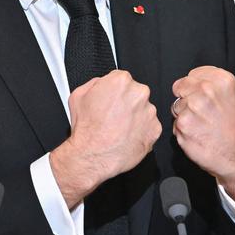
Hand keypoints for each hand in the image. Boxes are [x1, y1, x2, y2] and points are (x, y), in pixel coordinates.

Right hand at [50, 70, 161, 208]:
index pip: (122, 79)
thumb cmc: (86, 129)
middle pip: (135, 92)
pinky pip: (150, 126)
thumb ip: (95, 83)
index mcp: (121, 81)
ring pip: (144, 110)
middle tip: (113, 115)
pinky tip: (126, 136)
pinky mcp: (155, 130)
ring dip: (135, 117)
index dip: (114, 91)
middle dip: (126, 102)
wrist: (93, 156)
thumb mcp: (79, 95)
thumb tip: (102, 84)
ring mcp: (149, 112)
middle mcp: (139, 93)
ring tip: (119, 128)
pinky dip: (141, 131)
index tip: (111, 100)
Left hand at [172, 66, 234, 214]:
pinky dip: (183, 130)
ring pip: (176, 106)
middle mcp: (207, 90)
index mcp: (222, 80)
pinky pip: (175, 122)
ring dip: (184, 115)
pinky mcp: (183, 124)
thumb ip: (210, 81)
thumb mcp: (231, 94)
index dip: (195, 89)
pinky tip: (197, 134)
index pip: (191, 75)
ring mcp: (194, 107)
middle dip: (187, 99)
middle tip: (203, 113)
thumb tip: (190, 78)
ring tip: (202, 124)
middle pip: (181, 88)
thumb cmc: (231, 126)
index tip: (206, 99)